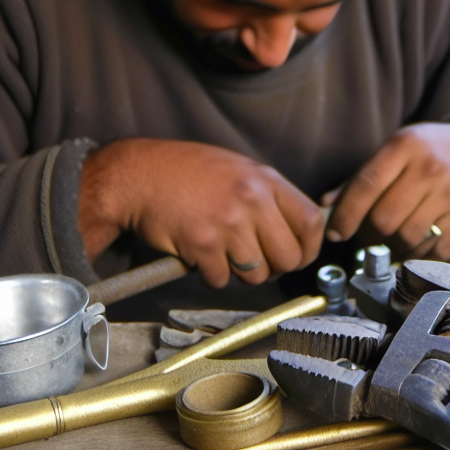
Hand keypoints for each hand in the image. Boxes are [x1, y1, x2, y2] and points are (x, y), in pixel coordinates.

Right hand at [78, 139, 324, 286]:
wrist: (138, 174)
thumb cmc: (187, 172)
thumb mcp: (238, 169)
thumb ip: (267, 196)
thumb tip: (295, 230)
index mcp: (265, 179)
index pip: (310, 222)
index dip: (308, 248)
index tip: (298, 256)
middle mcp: (251, 199)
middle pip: (288, 257)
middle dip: (274, 268)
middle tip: (254, 261)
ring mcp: (227, 222)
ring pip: (256, 274)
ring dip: (239, 273)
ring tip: (222, 252)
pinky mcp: (201, 243)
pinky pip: (220, 279)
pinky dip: (210, 275)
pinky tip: (199, 254)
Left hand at [323, 123, 449, 260]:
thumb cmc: (428, 152)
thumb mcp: (395, 150)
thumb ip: (360, 178)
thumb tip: (326, 207)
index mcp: (405, 146)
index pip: (367, 185)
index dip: (346, 214)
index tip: (336, 233)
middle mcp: (430, 168)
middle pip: (384, 218)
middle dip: (369, 235)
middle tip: (367, 237)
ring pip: (406, 238)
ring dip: (392, 247)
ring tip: (391, 240)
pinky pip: (431, 252)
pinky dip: (417, 255)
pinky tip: (415, 244)